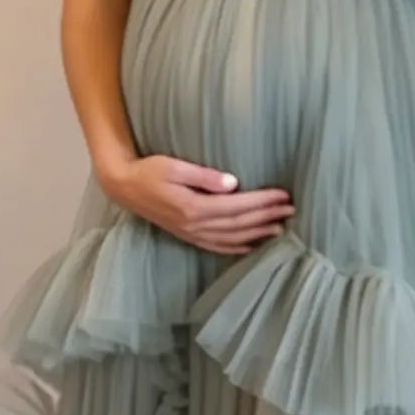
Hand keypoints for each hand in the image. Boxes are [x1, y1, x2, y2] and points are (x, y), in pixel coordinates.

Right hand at [100, 153, 294, 254]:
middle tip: (291, 209)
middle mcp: (194, 225)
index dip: (262, 201)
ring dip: (257, 233)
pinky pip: (216, 246)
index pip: (237, 205)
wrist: (124, 187)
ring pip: (231, 238)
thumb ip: (204, 176)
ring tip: (280, 228)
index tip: (283, 195)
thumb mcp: (174, 166)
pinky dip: (236, 248)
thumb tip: (234, 183)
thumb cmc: (149, 170)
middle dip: (267, 217)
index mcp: (193, 206)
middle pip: (239, 224)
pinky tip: (251, 245)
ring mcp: (191, 234)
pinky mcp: (187, 236)